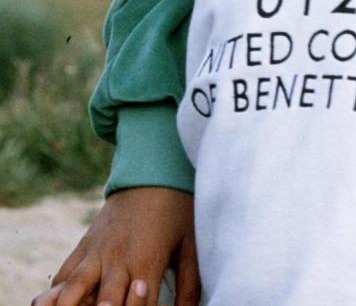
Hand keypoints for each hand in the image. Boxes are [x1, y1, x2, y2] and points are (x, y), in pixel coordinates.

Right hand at [31, 187, 199, 305]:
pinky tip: (53, 304)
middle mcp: (118, 258)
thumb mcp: (190, 244)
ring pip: (74, 287)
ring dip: (69, 304)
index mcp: (147, 260)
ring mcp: (97, 252)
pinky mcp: (84, 245)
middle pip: (105, 302)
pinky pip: (63, 274)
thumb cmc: (176, 211)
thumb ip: (190, 284)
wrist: (152, 173)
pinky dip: (56, 293)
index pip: (139, 305)